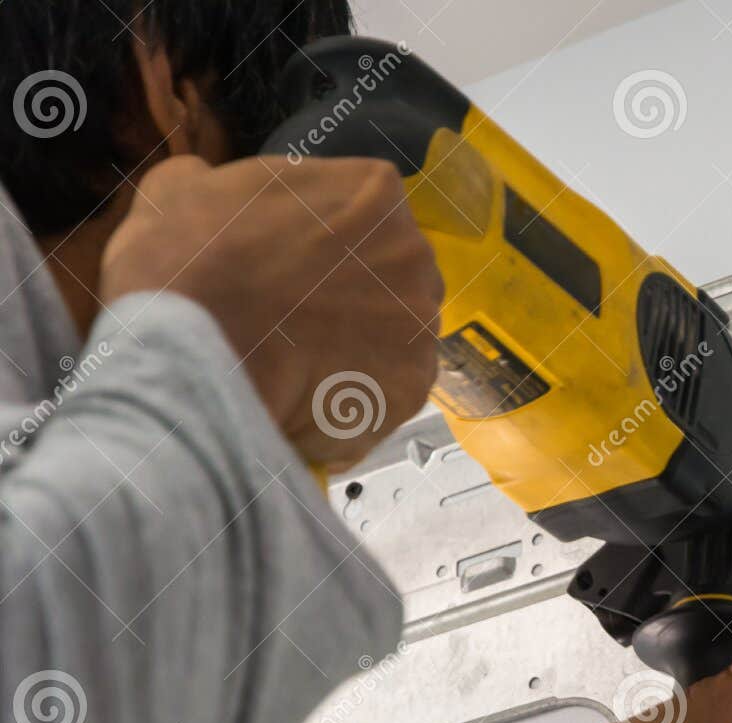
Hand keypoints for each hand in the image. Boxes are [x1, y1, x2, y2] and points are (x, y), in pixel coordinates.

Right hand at [100, 155, 442, 472]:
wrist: (193, 352)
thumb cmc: (185, 260)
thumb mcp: (179, 189)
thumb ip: (212, 180)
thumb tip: (205, 180)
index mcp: (374, 191)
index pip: (365, 215)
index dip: (325, 246)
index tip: (290, 269)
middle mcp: (414, 253)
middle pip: (393, 277)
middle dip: (355, 297)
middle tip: (296, 321)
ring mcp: (421, 323)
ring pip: (396, 338)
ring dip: (358, 350)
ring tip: (298, 367)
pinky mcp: (413, 387)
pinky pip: (388, 393)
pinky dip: (355, 401)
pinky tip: (309, 402)